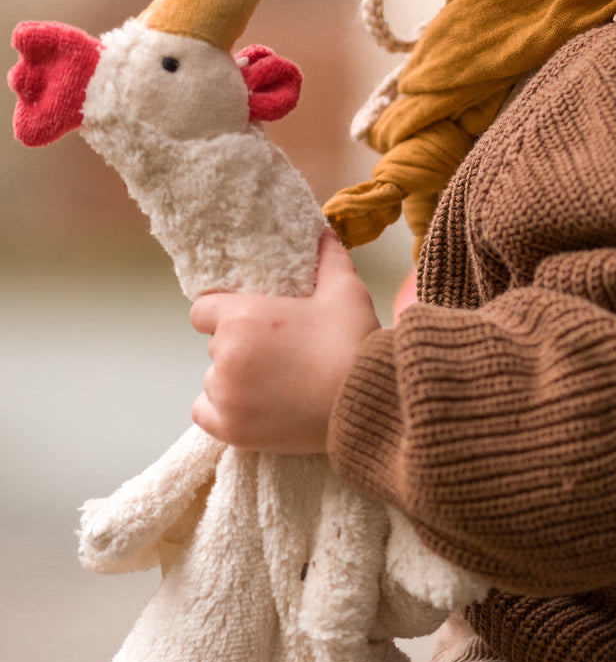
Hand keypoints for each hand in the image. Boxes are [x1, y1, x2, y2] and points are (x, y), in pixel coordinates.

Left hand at [189, 233, 379, 451]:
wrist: (367, 402)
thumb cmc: (353, 344)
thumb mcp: (345, 290)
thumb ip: (327, 257)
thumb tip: (322, 232)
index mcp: (243, 316)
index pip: (203, 310)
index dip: (224, 313)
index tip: (250, 321)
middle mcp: (226, 355)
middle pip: (214, 346)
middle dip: (237, 346)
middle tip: (275, 352)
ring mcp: (226, 395)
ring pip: (214, 380)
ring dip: (234, 379)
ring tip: (273, 382)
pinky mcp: (232, 430)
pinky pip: (207, 413)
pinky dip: (224, 410)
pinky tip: (252, 405)